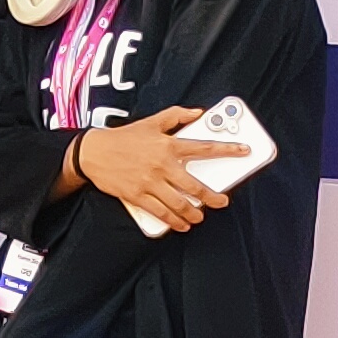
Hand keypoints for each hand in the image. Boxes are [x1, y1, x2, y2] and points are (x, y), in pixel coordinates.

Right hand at [74, 106, 246, 233]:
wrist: (93, 152)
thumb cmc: (123, 138)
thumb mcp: (151, 122)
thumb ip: (176, 116)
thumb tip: (197, 112)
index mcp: (168, 145)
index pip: (204, 148)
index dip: (227, 149)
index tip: (244, 151)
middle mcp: (162, 165)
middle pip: (195, 186)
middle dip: (213, 198)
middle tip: (221, 202)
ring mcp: (150, 183)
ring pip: (180, 204)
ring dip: (194, 214)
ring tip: (199, 217)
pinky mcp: (138, 196)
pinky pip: (161, 213)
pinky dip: (174, 221)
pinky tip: (180, 225)